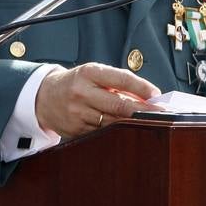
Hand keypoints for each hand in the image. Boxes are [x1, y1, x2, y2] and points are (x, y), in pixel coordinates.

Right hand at [34, 63, 158, 137]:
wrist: (44, 97)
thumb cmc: (76, 83)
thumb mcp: (93, 74)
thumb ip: (116, 83)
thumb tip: (145, 97)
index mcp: (89, 73)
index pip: (120, 79)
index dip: (141, 87)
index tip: (156, 94)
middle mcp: (82, 92)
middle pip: (118, 105)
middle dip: (143, 110)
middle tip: (162, 113)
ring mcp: (78, 113)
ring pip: (113, 122)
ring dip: (132, 123)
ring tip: (149, 121)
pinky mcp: (76, 130)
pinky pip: (103, 132)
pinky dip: (117, 131)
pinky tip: (126, 129)